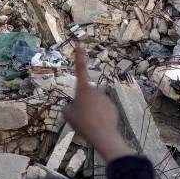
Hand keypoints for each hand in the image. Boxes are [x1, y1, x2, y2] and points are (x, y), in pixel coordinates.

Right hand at [64, 45, 133, 161]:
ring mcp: (105, 97)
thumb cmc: (82, 123)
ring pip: (96, 103)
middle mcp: (95, 90)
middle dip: (84, 103)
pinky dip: (101, 116)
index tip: (80, 44)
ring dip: (93, 111)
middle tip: (82, 117)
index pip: (80, 69)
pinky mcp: (113, 106)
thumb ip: (67, 107)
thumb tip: (68, 106)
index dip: (79, 56)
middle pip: (87, 94)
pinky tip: (100, 125)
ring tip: (90, 123)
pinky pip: (104, 110)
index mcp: (82, 89)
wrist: (102, 134)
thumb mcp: (68, 116)